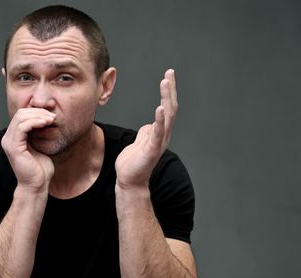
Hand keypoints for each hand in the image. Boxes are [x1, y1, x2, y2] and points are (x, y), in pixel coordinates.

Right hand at [1, 108, 55, 191]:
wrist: (37, 185)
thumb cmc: (40, 169)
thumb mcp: (41, 146)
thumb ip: (40, 133)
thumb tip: (48, 118)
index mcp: (13, 137)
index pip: (22, 115)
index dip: (37, 112)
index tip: (51, 116)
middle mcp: (8, 138)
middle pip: (20, 113)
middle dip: (38, 112)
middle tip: (53, 116)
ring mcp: (9, 142)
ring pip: (20, 117)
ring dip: (38, 116)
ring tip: (51, 119)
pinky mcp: (13, 147)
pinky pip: (22, 127)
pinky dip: (35, 122)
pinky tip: (45, 123)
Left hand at [115, 69, 177, 189]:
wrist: (130, 181)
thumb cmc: (133, 163)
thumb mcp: (140, 142)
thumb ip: (147, 132)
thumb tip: (150, 125)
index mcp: (160, 132)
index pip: (167, 107)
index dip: (168, 92)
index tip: (168, 75)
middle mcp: (163, 135)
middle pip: (170, 108)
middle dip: (170, 90)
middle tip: (170, 73)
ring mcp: (159, 142)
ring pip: (167, 116)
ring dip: (167, 98)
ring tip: (165, 83)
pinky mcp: (152, 149)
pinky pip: (157, 132)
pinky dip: (159, 120)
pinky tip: (160, 107)